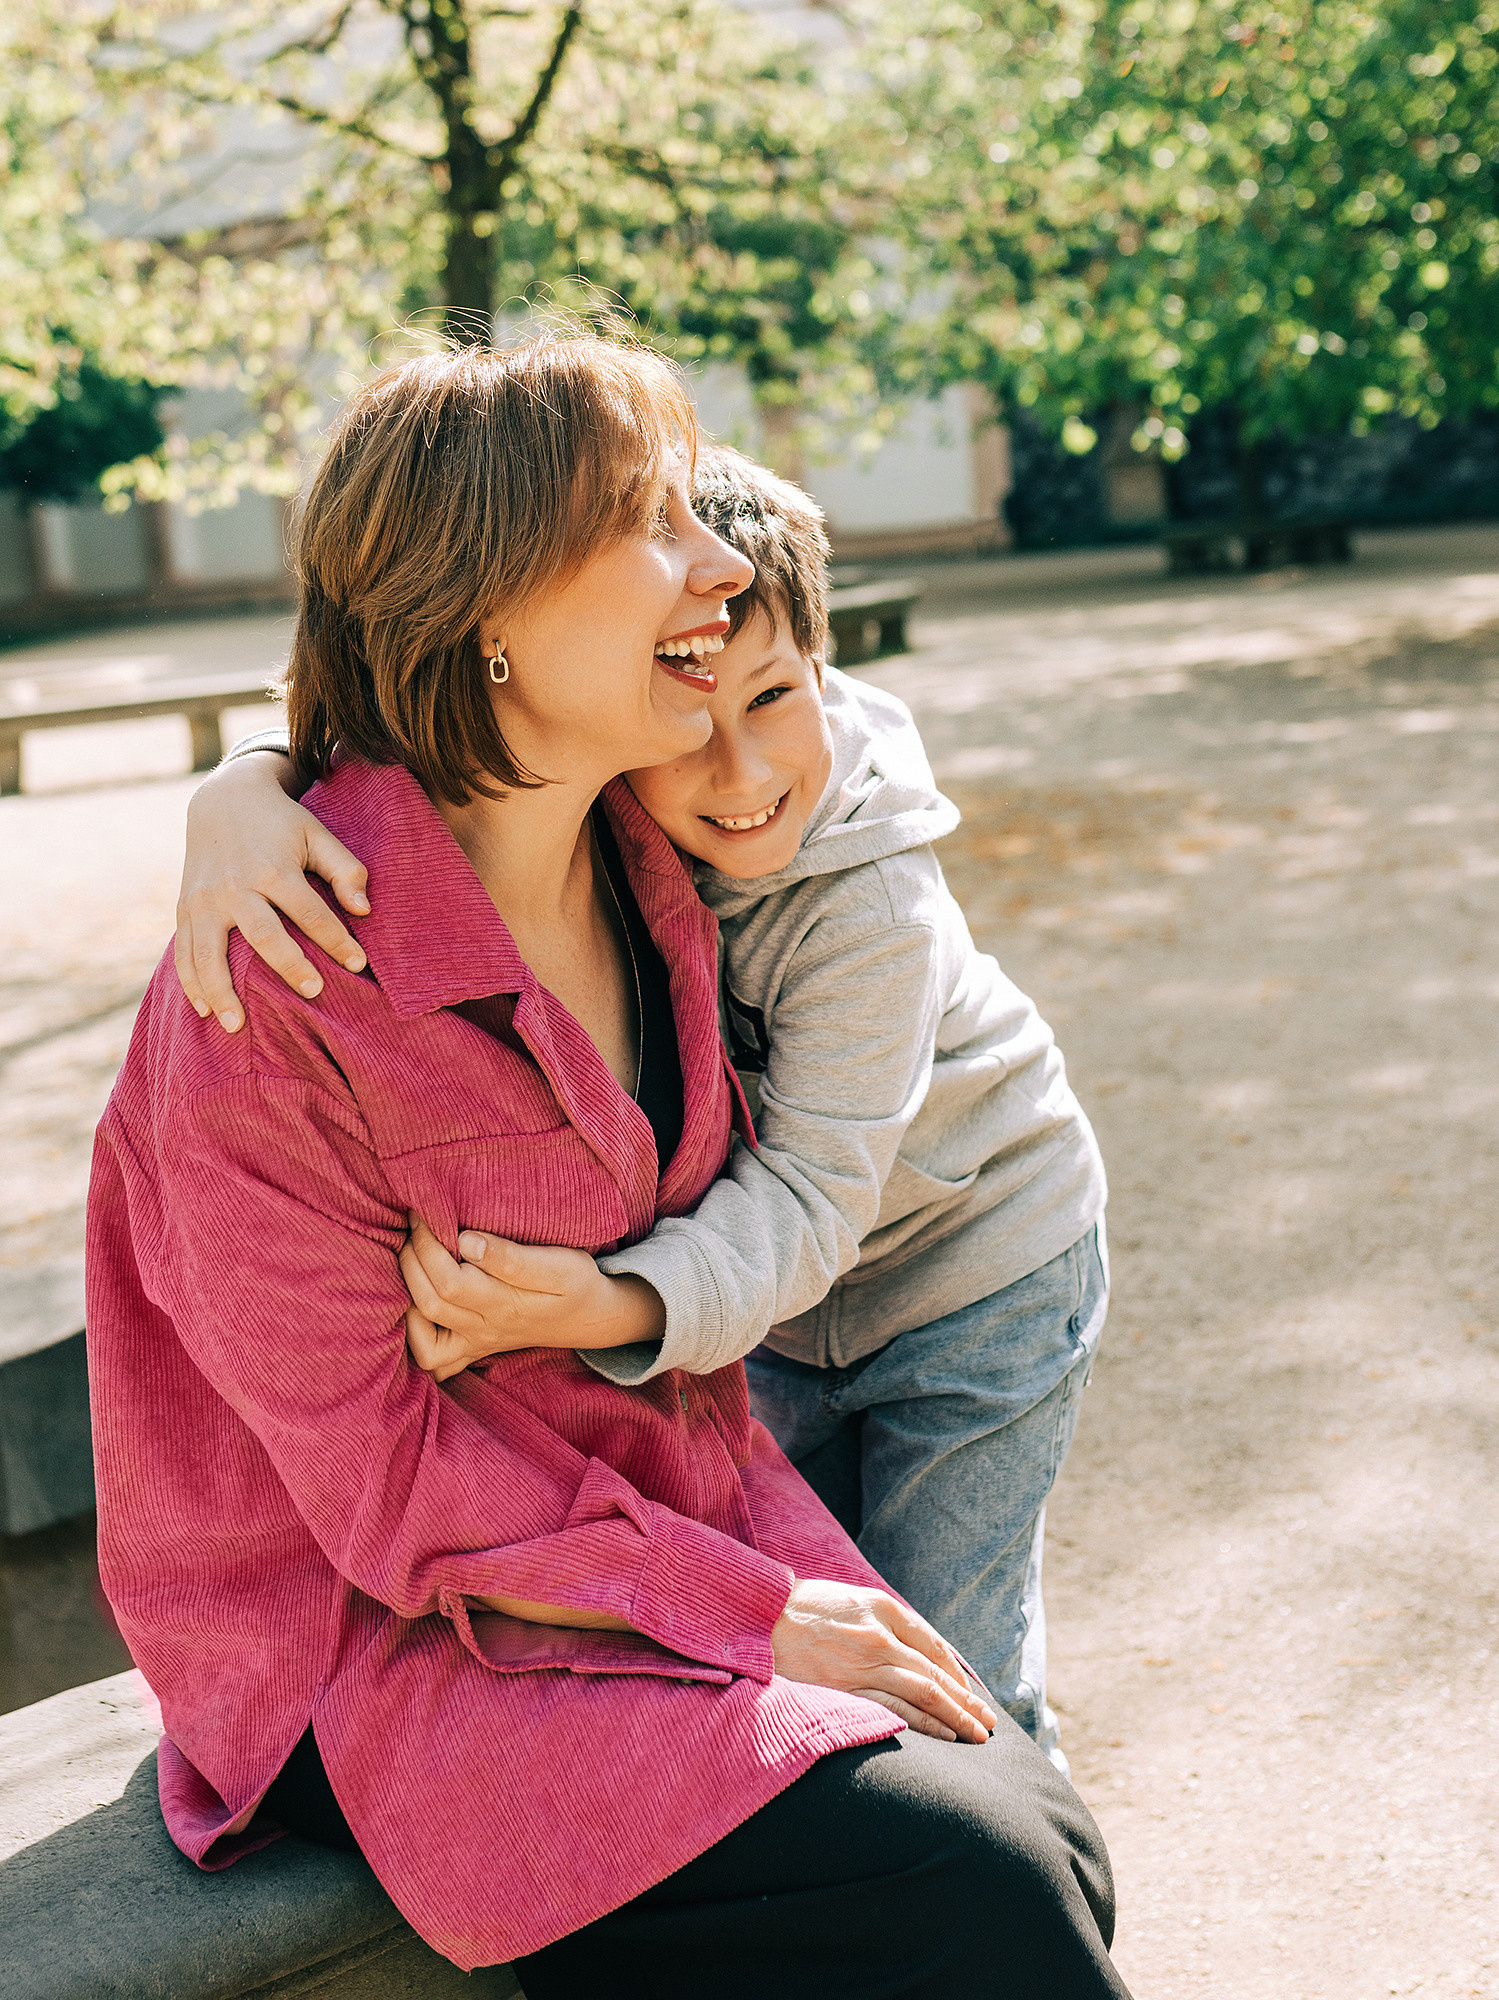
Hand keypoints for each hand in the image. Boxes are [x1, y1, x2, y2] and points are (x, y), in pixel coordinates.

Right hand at [175, 752, 370, 1031]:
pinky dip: (191, 982)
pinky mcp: (185, 908)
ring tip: (237, 1027)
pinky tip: (204, 1010)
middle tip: (315, 993)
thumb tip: (363, 910)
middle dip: (290, 966)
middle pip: (263, 934)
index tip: (358, 964)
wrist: (222, 799)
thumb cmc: (281, 823)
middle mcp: (235, 886)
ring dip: (222, 991)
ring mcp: (204, 899)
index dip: (336, 939)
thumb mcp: (317, 834)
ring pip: (209, 952)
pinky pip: (184, 951)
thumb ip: (345, 869)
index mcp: (272, 868)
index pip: (310, 911)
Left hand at [401, 1214, 666, 1381]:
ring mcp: (478, 1342)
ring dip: (407, 1289)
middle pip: (429, 1301)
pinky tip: (417, 1300)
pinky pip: (433, 1358)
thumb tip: (466, 1242)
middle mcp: (485, 1328)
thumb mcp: (560, 1265)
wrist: (592, 1316)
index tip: (427, 1212)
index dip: (428, 1245)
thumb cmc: (577, 1283)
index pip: (449, 1281)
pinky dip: (414, 1333)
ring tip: (415, 1254)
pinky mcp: (474, 1347)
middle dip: (413, 1258)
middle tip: (417, 1225)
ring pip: (423, 1331)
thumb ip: (512, 1258)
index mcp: (505, 1305)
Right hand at [770, 1580, 997, 1744]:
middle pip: (935, 1672)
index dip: (957, 1673)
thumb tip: (916, 1649)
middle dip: (966, 1700)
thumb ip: (883, 1621)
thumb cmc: (803, 1609)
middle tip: (988, 1722)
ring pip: (923, 1693)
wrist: (759, 1618)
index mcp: (882, 1608)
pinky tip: (944, 1736)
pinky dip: (924, 1724)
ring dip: (955, 1716)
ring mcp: (864, 1663)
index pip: (933, 1644)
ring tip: (976, 1735)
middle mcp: (879, 1635)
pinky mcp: (847, 1688)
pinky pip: (895, 1710)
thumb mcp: (851, 1600)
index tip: (971, 1693)